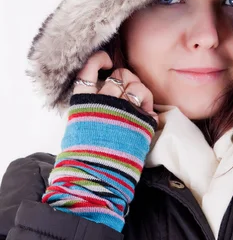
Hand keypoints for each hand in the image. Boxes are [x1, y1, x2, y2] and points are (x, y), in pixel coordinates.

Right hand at [42, 51, 158, 231]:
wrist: (94, 179)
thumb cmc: (83, 157)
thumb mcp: (77, 127)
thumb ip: (87, 108)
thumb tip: (98, 92)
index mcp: (83, 102)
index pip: (90, 67)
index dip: (99, 59)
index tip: (107, 61)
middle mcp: (102, 102)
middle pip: (119, 75)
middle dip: (126, 77)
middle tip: (126, 88)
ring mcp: (122, 111)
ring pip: (136, 85)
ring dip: (139, 90)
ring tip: (136, 103)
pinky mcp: (140, 123)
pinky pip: (147, 102)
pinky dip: (147, 102)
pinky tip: (145, 109)